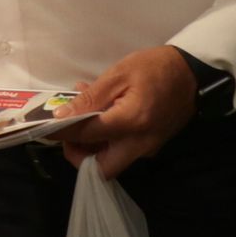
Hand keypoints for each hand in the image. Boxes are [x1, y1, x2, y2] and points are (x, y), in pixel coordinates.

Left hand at [51, 45, 196, 177]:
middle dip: (79, 155)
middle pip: (102, 169)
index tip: (43, 128)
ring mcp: (148, 148)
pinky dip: (107, 138)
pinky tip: (101, 111)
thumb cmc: (154, 67)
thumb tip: (62, 116)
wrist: (193, 72)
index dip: (61, 134)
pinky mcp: (152, 145)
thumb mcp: (118, 75)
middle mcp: (140, 144)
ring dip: (92, 144)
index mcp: (130, 124)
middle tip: (68, 131)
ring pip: (112, 161)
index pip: (86, 137)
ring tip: (83, 110)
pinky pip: (124, 150)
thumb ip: (90, 98)